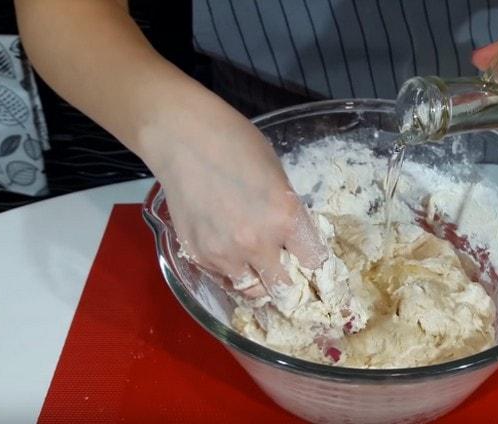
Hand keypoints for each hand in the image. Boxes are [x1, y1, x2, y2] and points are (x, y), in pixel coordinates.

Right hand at [145, 99, 325, 308]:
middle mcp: (258, 243)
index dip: (314, 263)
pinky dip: (232, 273)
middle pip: (285, 287)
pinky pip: (223, 279)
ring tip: (258, 266)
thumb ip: (288, 212)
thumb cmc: (236, 144)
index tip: (309, 261)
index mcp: (285, 217)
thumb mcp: (278, 176)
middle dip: (290, 281)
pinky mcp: (198, 255)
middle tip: (286, 271)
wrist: (183, 138)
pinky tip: (232, 255)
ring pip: (253, 291)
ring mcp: (225, 253)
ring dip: (260, 281)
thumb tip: (293, 240)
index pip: (314, 262)